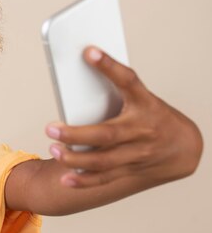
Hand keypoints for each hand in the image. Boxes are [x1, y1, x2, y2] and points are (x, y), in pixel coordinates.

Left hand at [45, 46, 202, 187]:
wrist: (183, 145)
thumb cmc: (153, 115)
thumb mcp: (140, 96)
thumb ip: (113, 87)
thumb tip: (82, 64)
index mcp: (144, 103)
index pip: (129, 81)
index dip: (110, 66)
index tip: (89, 52)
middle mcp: (142, 130)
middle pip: (107, 134)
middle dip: (76, 134)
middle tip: (51, 128)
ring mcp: (137, 153)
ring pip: (103, 160)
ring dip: (75, 158)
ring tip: (54, 149)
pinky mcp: (130, 169)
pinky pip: (105, 178)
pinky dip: (84, 180)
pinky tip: (65, 178)